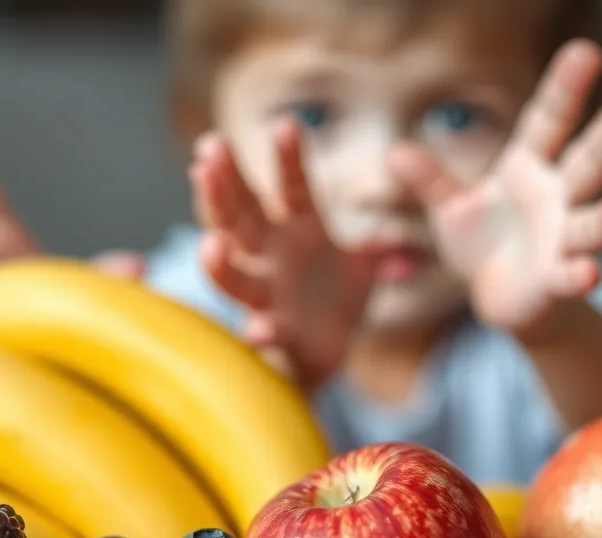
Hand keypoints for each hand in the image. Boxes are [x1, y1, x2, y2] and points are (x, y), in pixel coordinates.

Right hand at [189, 118, 378, 391]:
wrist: (327, 351)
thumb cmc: (336, 298)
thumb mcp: (363, 266)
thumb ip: (373, 244)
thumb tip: (391, 232)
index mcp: (298, 230)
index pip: (292, 187)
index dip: (288, 158)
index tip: (286, 123)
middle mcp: (273, 257)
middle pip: (242, 218)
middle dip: (224, 186)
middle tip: (210, 149)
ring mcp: (268, 295)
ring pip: (236, 275)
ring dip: (220, 263)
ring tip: (210, 243)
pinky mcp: (276, 334)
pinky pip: (264, 333)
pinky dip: (261, 333)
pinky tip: (258, 331)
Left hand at [389, 39, 601, 344]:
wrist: (503, 300)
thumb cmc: (484, 243)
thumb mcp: (452, 208)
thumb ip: (430, 181)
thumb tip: (394, 153)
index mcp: (529, 168)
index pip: (550, 120)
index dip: (566, 88)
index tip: (585, 52)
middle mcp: (557, 197)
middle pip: (589, 160)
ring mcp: (563, 239)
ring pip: (590, 223)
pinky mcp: (557, 280)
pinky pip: (570, 276)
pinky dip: (579, 276)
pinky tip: (591, 274)